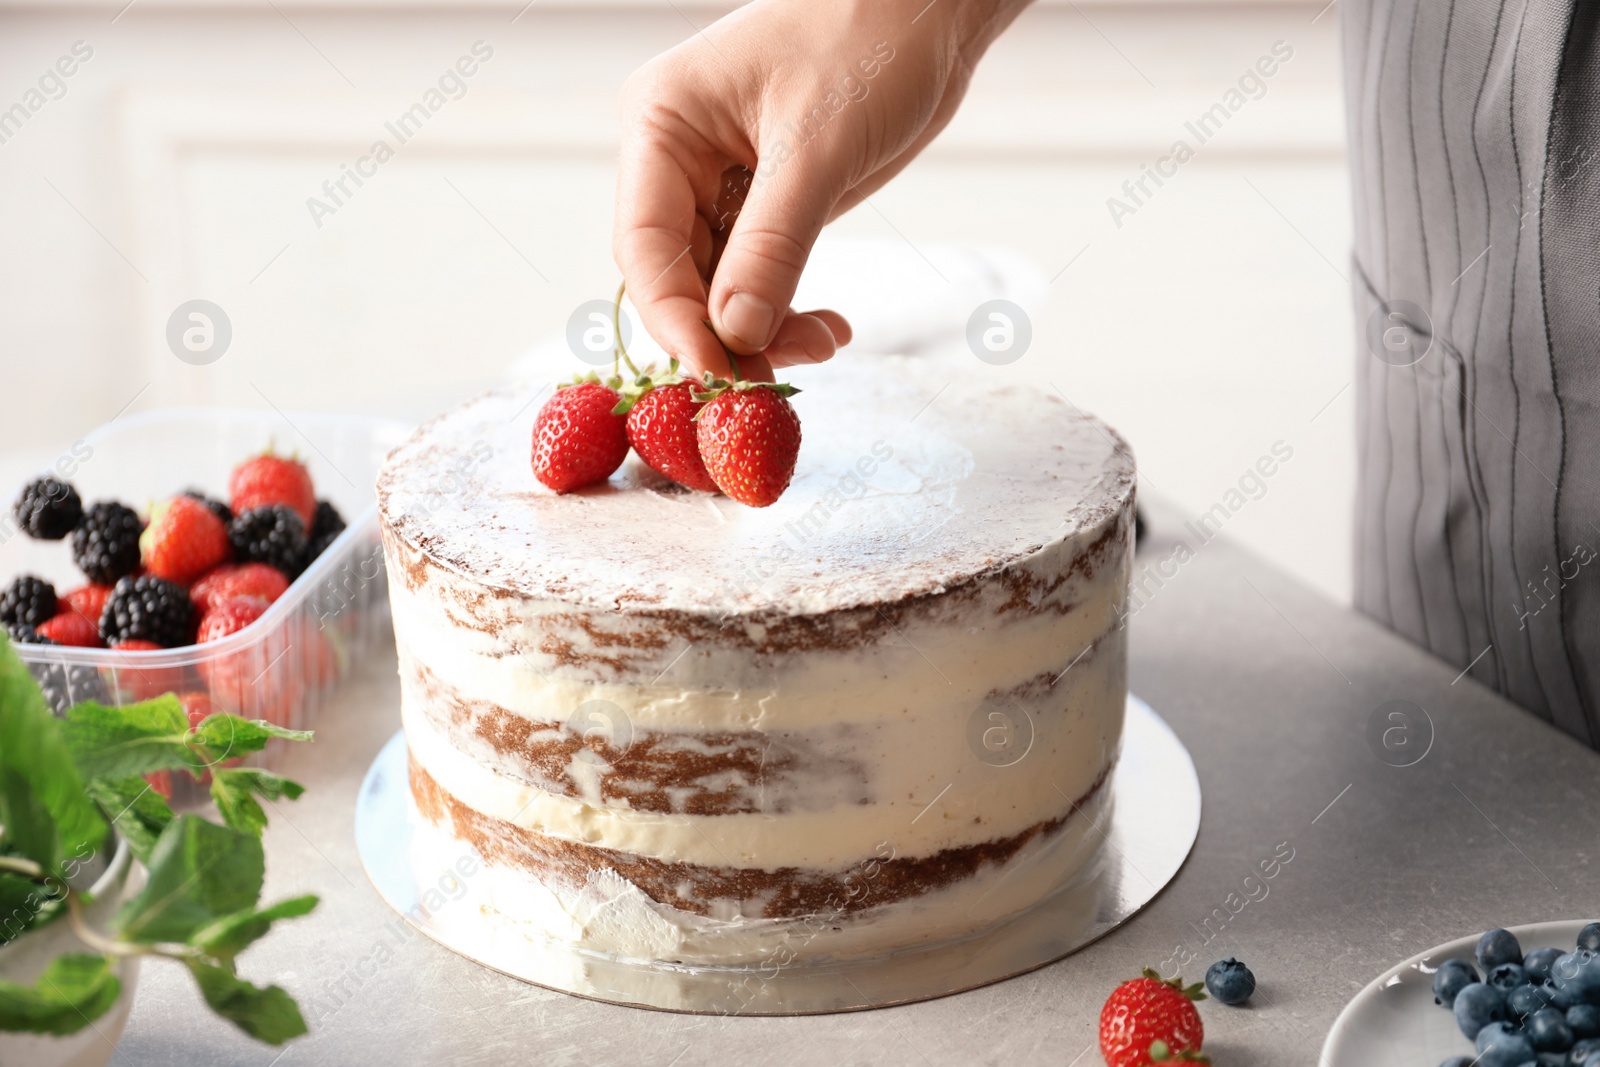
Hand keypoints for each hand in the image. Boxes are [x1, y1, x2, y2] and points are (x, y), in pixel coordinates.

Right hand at [614, 0, 1027, 379]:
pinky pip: (756, 277)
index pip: (644, 243)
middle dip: (723, 331)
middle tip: (774, 377)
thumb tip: (735, 334)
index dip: (674, 316)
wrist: (929, 14)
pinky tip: (827, 327)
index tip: (718, 368)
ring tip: (824, 343)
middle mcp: (676, 157)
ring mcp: (718, 183)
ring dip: (762, 329)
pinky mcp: (763, 204)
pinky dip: (785, 311)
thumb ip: (773, 246)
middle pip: (675, 275)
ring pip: (717, 287)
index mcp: (661, 123)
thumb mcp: (817, 149)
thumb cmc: (868, 44)